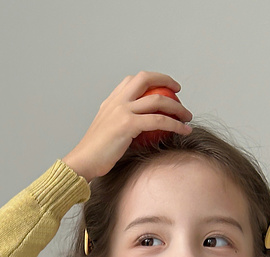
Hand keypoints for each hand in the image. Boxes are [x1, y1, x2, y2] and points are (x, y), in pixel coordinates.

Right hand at [62, 71, 192, 182]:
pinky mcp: (127, 125)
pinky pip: (158, 120)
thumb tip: (137, 131)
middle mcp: (117, 101)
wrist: (82, 163)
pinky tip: (184, 130)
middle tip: (179, 92)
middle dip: (166, 80)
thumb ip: (119, 125)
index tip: (163, 87)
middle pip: (146, 79)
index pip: (133, 81)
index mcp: (111, 102)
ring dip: (177, 106)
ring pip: (157, 99)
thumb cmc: (94, 155)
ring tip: (187, 116)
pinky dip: (175, 124)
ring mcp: (122, 111)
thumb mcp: (106, 132)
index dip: (151, 80)